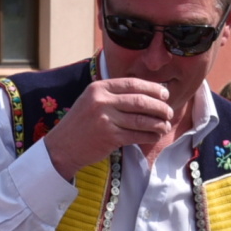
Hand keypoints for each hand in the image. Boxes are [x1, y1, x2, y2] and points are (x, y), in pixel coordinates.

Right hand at [43, 79, 173, 180]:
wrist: (62, 147)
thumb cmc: (81, 124)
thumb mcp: (92, 101)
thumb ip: (114, 95)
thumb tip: (147, 93)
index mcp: (99, 88)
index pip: (133, 84)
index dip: (153, 88)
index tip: (165, 94)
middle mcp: (102, 101)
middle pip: (140, 101)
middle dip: (160, 107)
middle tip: (168, 112)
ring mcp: (105, 119)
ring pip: (141, 119)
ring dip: (158, 123)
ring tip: (165, 126)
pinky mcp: (109, 137)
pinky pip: (137, 135)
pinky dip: (149, 136)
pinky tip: (155, 136)